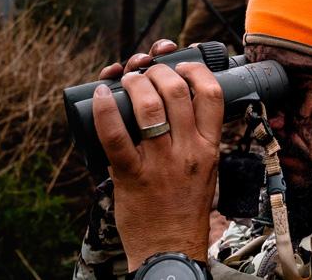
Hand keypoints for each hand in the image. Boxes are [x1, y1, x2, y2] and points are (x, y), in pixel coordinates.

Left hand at [92, 40, 223, 269]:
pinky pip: (115, 136)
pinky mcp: (131, 176)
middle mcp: (187, 151)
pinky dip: (104, 110)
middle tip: (146, 72)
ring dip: (134, 83)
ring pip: (149, 107)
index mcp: (209, 147)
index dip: (194, 69)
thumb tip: (178, 99)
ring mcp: (160, 163)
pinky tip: (100, 95)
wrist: (170, 247)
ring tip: (127, 80)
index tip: (181, 65)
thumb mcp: (206, 167)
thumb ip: (197, 137)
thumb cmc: (185, 207)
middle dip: (157, 71)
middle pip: (177, 91)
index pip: (212, 94)